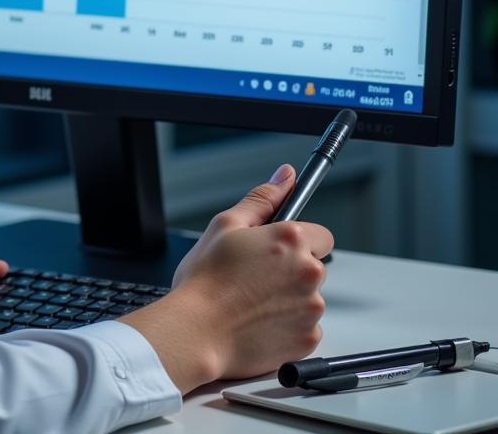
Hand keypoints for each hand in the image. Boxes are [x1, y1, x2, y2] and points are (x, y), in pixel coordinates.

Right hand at [118, 164, 332, 393]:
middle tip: (253, 276)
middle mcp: (308, 272)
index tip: (276, 250)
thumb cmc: (205, 281)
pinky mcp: (308, 339)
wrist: (196, 333)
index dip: (296, 240)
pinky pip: (304, 327)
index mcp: (290, 239)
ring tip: (251, 301)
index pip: (320, 234)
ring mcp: (311, 308)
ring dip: (288, 298)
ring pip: (308, 297)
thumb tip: (285, 176)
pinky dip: (286, 325)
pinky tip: (258, 322)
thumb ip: (262, 198)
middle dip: (290, 270)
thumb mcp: (225, 225)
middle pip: (312, 266)